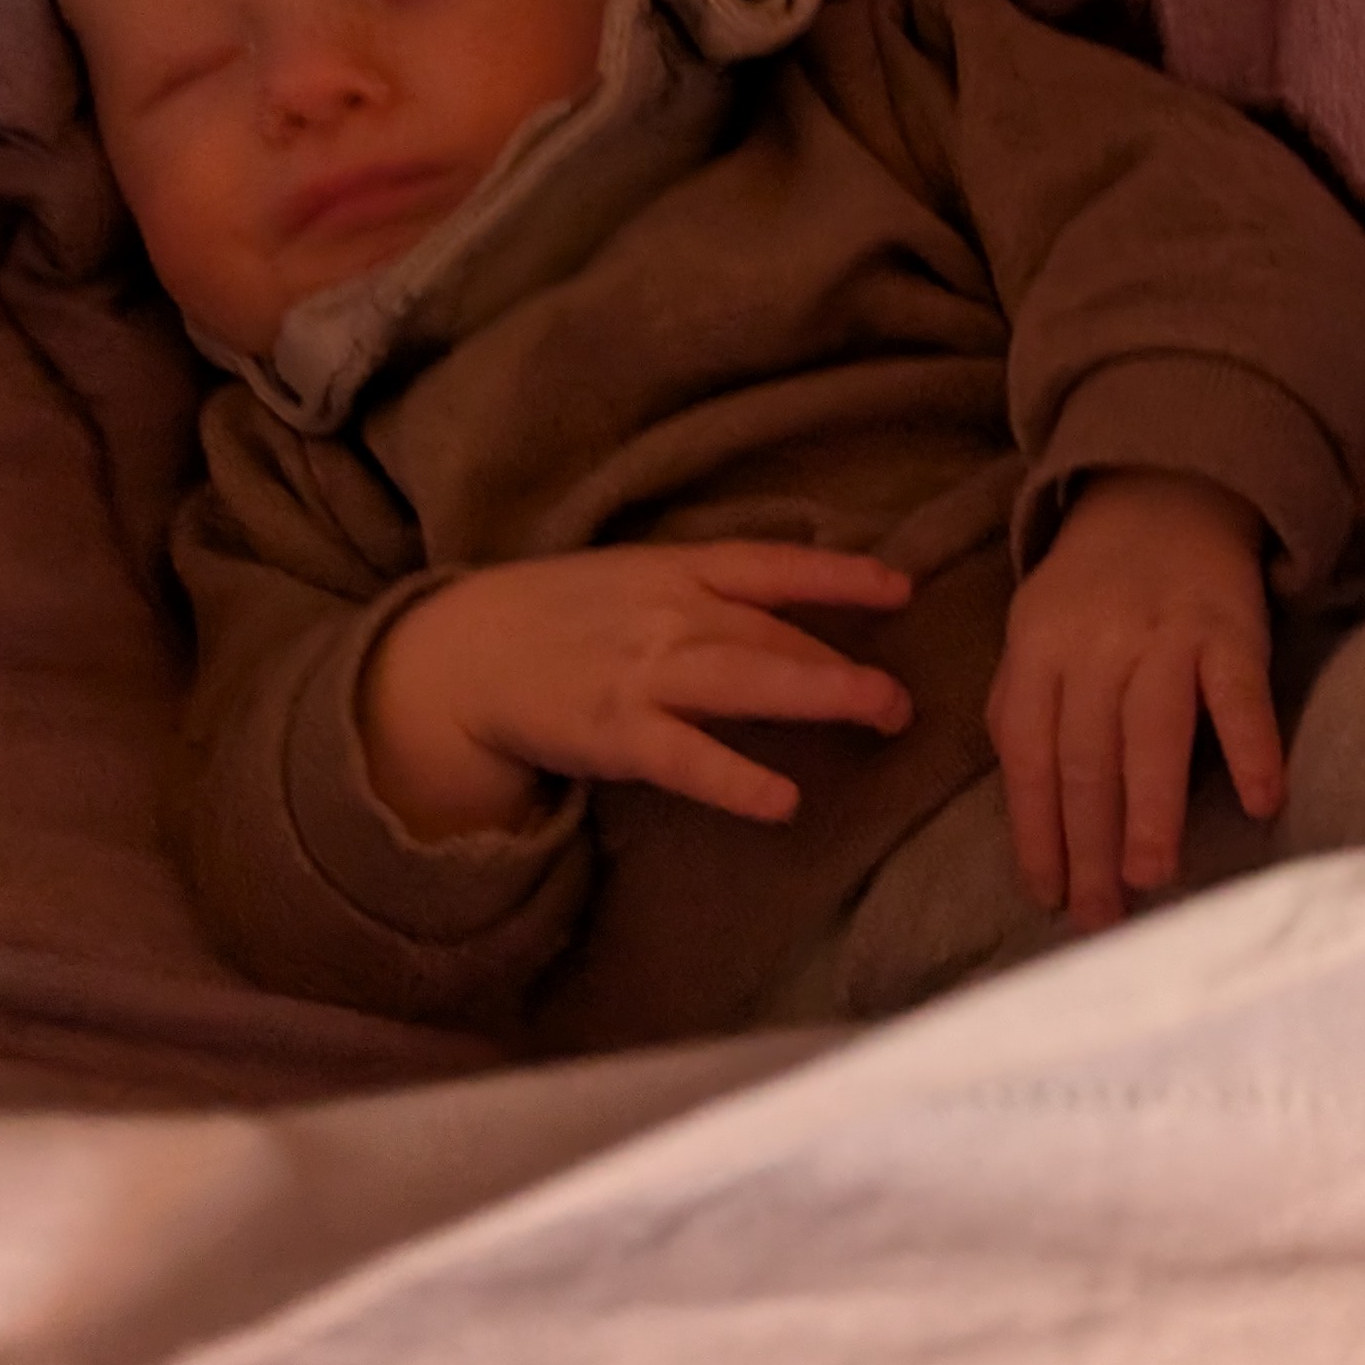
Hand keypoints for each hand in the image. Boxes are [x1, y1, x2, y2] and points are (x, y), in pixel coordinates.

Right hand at [360, 542, 913, 837]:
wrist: (460, 653)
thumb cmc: (560, 616)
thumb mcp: (633, 578)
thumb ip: (706, 589)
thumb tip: (794, 605)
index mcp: (675, 569)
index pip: (771, 564)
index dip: (839, 575)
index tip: (900, 587)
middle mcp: (668, 614)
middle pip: (772, 633)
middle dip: (842, 663)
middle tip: (904, 698)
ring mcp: (642, 673)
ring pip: (745, 679)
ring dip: (819, 692)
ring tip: (882, 714)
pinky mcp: (614, 733)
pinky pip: (686, 758)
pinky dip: (734, 778)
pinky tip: (782, 800)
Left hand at [987, 470, 1281, 931]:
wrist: (1162, 489)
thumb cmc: (1091, 589)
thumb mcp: (1035, 632)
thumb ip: (1022, 709)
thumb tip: (1022, 811)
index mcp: (1038, 652)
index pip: (1029, 758)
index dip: (1036, 833)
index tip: (1048, 895)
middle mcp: (1096, 645)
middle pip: (1086, 758)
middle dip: (1089, 844)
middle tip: (1100, 914)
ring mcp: (1165, 634)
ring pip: (1152, 733)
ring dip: (1150, 811)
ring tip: (1152, 880)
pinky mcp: (1231, 626)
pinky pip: (1239, 693)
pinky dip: (1252, 747)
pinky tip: (1262, 803)